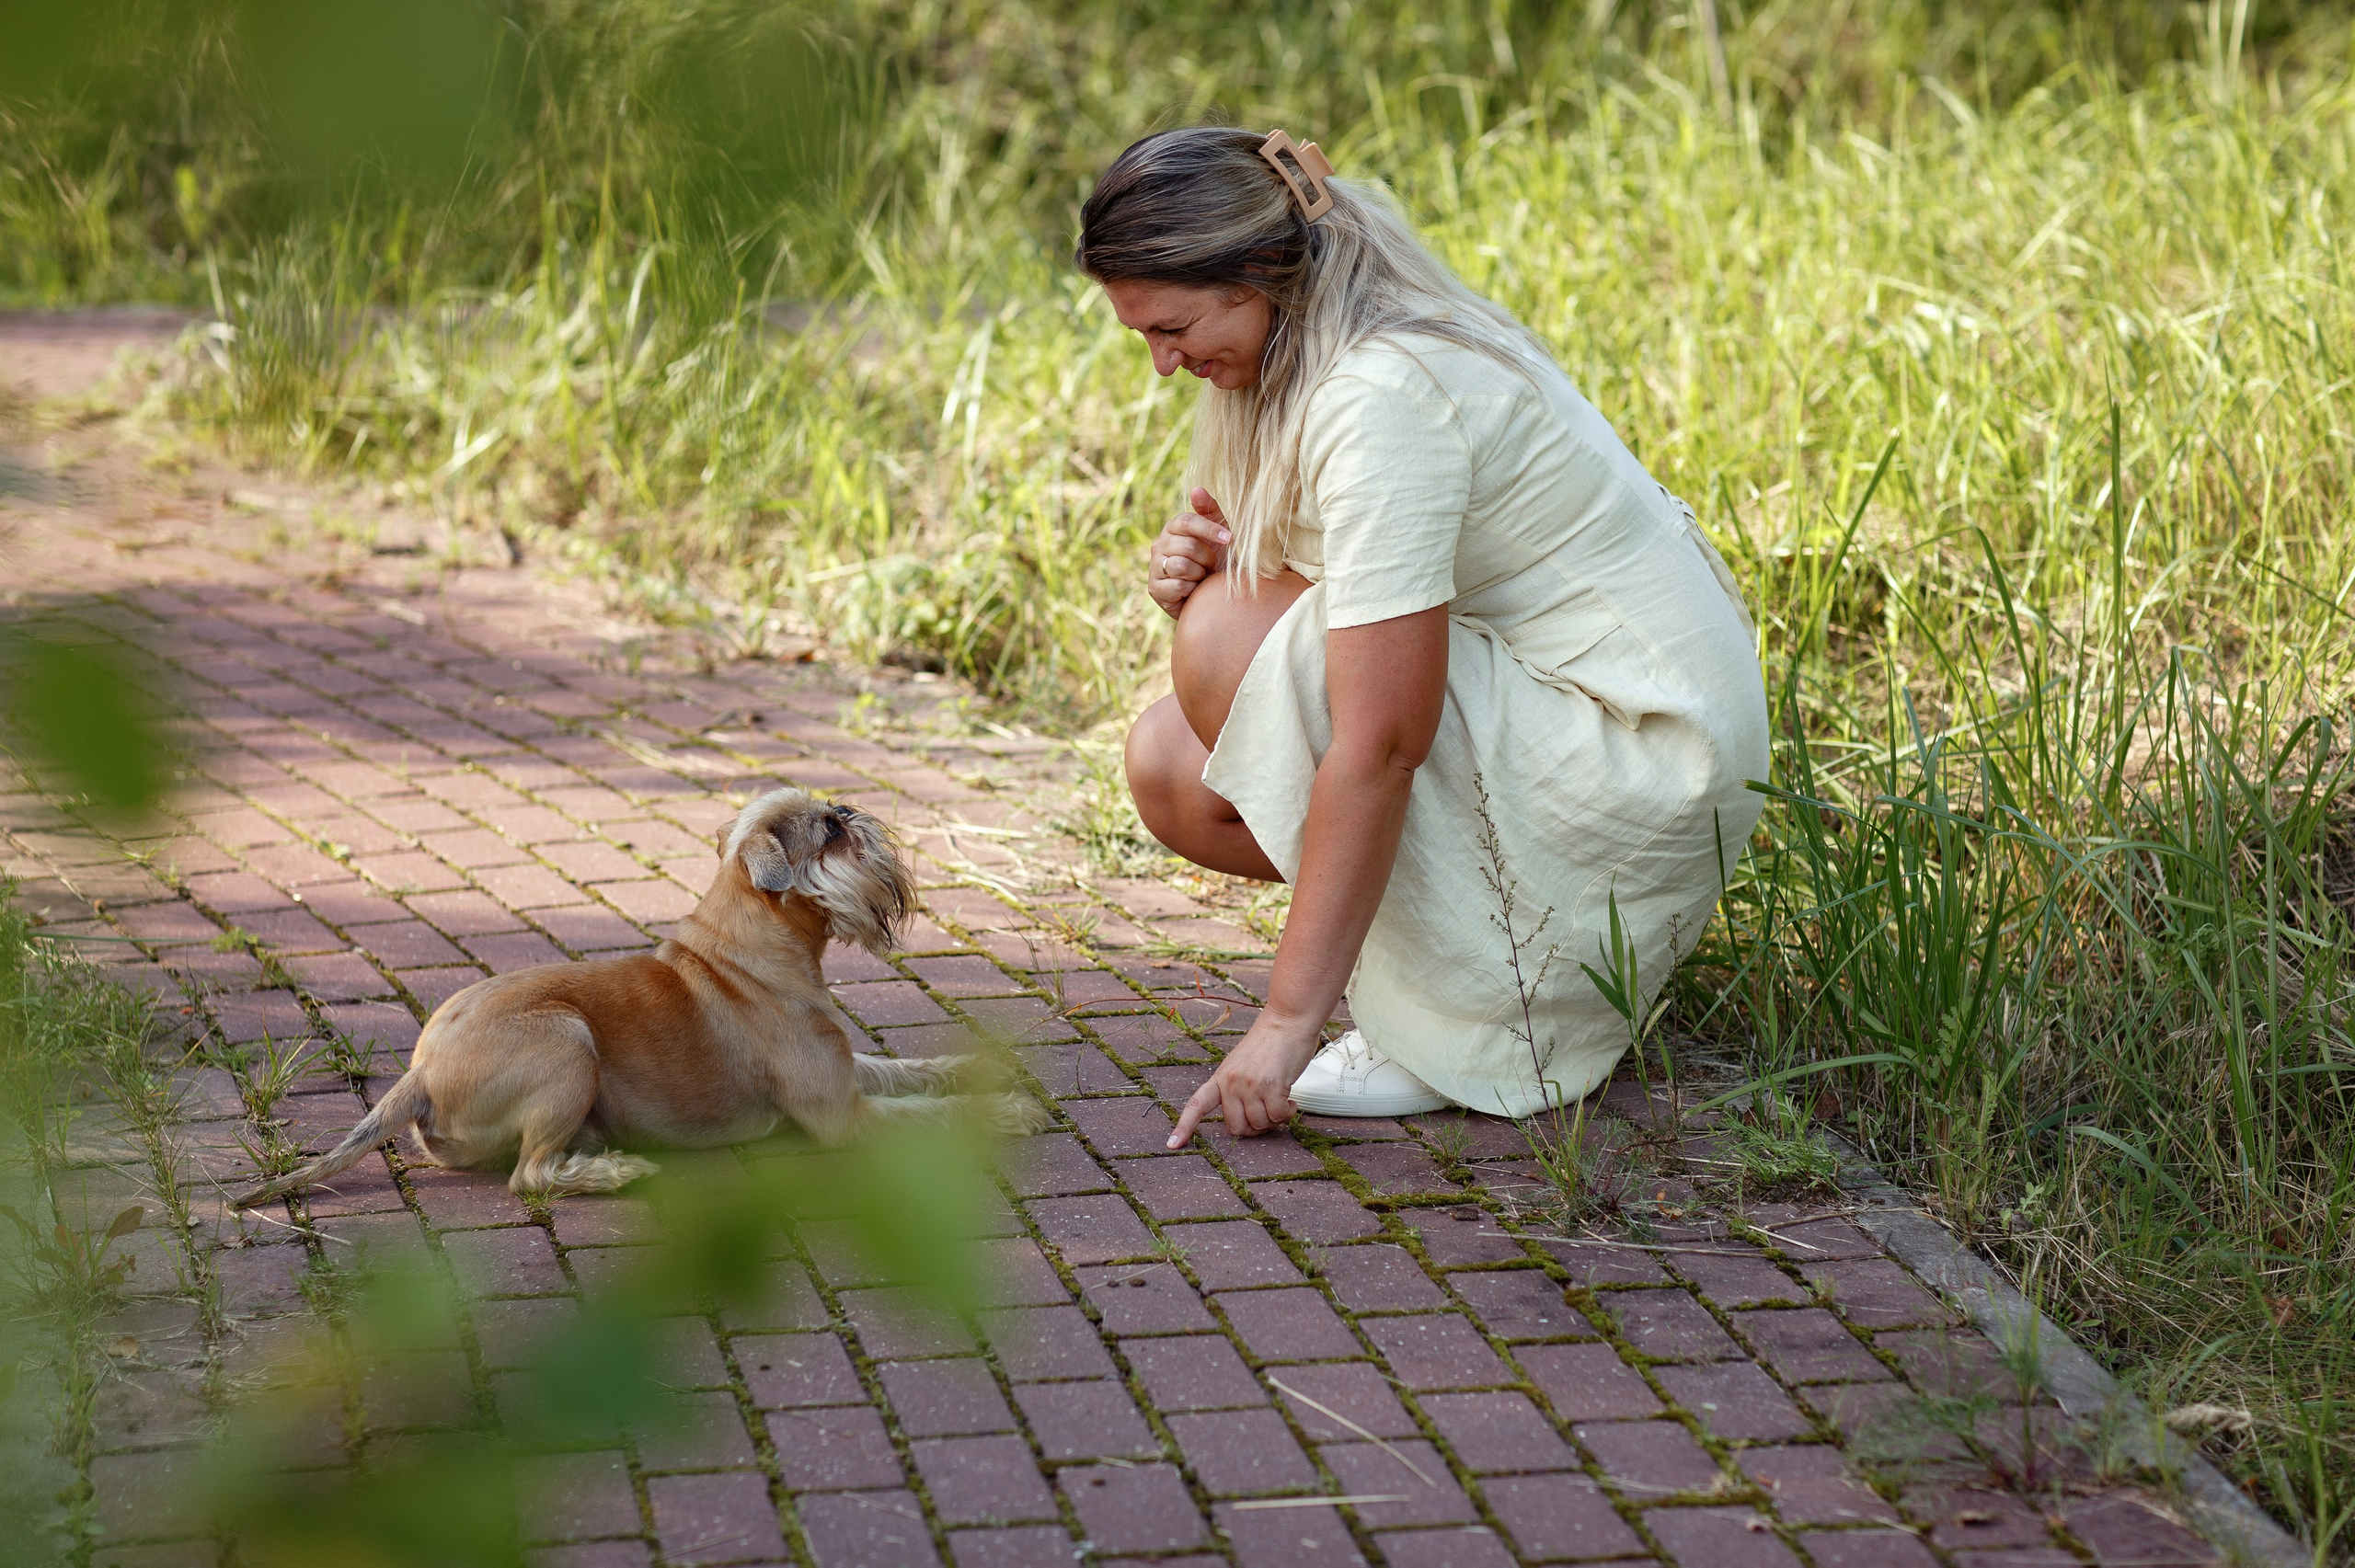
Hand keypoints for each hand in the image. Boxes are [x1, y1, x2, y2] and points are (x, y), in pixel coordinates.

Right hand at [1147, 487, 1230, 618]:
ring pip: (1181, 566)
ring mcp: (1154, 567)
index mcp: (1173, 528)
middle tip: (1211, 565)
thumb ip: (1210, 511)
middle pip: (1187, 545)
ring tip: (1200, 576)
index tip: (1229, 539)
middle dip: (1207, 558)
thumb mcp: (1217, 536)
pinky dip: (1191, 590)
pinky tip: (1192, 590)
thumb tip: (1197, 489)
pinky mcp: (1154, 589)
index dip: (1210, 529)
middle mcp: (1159, 544)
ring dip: (1199, 574)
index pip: (1187, 521)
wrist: (1210, 596)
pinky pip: (1177, 586)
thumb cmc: (1215, 562)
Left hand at [1167, 1013, 1324, 1147]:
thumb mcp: (1242, 1064)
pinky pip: (1278, 1116)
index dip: (1184, 1126)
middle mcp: (1231, 1082)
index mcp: (1220, 1077)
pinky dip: (1288, 1113)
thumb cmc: (1270, 1044)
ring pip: (1260, 1124)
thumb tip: (1248, 1120)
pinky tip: (1292, 1101)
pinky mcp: (1272, 1086)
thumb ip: (1238, 1089)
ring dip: (1274, 1119)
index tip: (1172, 1145)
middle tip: (1269, 1114)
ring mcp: (1250, 1085)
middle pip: (1236, 1127)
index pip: (1197, 1104)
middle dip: (1255, 1128)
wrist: (1287, 1021)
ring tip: (1282, 1101)